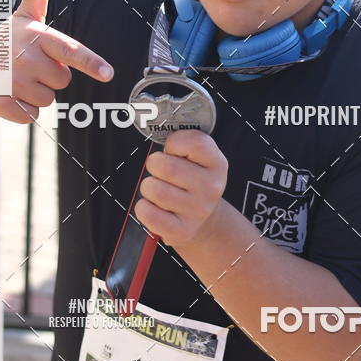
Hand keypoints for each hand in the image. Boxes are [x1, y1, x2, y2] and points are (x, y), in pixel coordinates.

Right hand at [0, 0, 113, 122]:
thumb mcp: (23, 15)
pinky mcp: (2, 103)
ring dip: (36, 93)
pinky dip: (23, 109)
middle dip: (51, 76)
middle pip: (62, 80)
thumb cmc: (6, 38)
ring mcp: (13, 82)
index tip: (108, 74)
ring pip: (46, 99)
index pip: (71, 50)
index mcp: (37, 37)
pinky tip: (10, 94)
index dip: (91, 62)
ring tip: (18, 78)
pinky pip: (30, 115)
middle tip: (31, 65)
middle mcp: (26, 59)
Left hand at [134, 130, 227, 247]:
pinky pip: (149, 213)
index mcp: (216, 163)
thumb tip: (156, 130)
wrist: (204, 220)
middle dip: (155, 165)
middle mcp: (211, 187)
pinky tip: (153, 206)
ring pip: (155, 190)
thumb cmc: (192, 181)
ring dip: (148, 187)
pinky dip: (143, 208)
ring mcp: (197, 210)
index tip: (173, 150)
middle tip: (160, 171)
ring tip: (158, 188)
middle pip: (167, 167)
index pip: (194, 142)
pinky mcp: (182, 230)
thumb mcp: (198, 159)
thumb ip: (184, 143)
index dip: (175, 143)